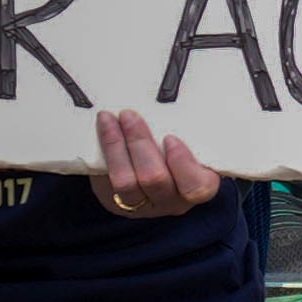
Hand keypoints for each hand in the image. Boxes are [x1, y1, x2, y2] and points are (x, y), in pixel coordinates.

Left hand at [91, 111, 223, 217]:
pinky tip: (102, 129)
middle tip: (129, 115)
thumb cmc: (180, 148)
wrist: (154, 167)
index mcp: (199, 185)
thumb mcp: (194, 140)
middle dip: (139, 143)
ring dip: (115, 146)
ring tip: (109, 118)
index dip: (183, 164)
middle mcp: (173, 201)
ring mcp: (143, 205)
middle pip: (155, 180)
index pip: (198, 187)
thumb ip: (191, 130)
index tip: (170, 138)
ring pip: (126, 182)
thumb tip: (178, 96)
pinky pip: (105, 181)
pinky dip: (104, 152)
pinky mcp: (116, 202)